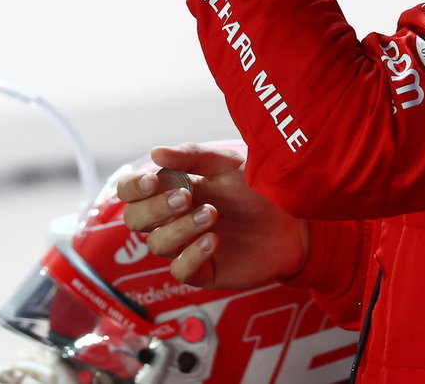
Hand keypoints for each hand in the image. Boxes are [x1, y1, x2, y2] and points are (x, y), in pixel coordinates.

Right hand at [116, 143, 307, 289]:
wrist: (292, 221)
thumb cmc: (255, 188)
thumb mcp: (226, 164)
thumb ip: (192, 156)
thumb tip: (155, 152)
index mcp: (170, 190)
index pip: (131, 192)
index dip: (132, 188)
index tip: (152, 180)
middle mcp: (171, 220)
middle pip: (136, 220)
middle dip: (155, 208)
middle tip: (186, 196)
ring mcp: (185, 247)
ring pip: (157, 245)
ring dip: (179, 228)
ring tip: (211, 214)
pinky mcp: (204, 271)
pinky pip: (181, 271)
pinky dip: (191, 256)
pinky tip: (213, 241)